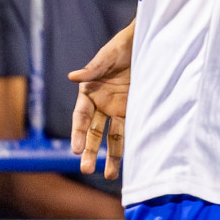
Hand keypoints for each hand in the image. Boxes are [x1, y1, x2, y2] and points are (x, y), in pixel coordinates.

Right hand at [68, 20, 134, 178]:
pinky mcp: (134, 111)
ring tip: (109, 176)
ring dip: (110, 156)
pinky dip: (129, 146)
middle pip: (93, 133)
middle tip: (86, 169)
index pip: (80, 118)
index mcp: (89, 93)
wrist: (147, 43)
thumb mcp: (108, 56)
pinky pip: (130, 131)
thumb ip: (93, 68)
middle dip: (89, 151)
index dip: (78, 133)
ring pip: (112, 137)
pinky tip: (130, 162)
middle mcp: (102, 105)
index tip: (76, 149)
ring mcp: (118, 110)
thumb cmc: (123, 46)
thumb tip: (72, 76)